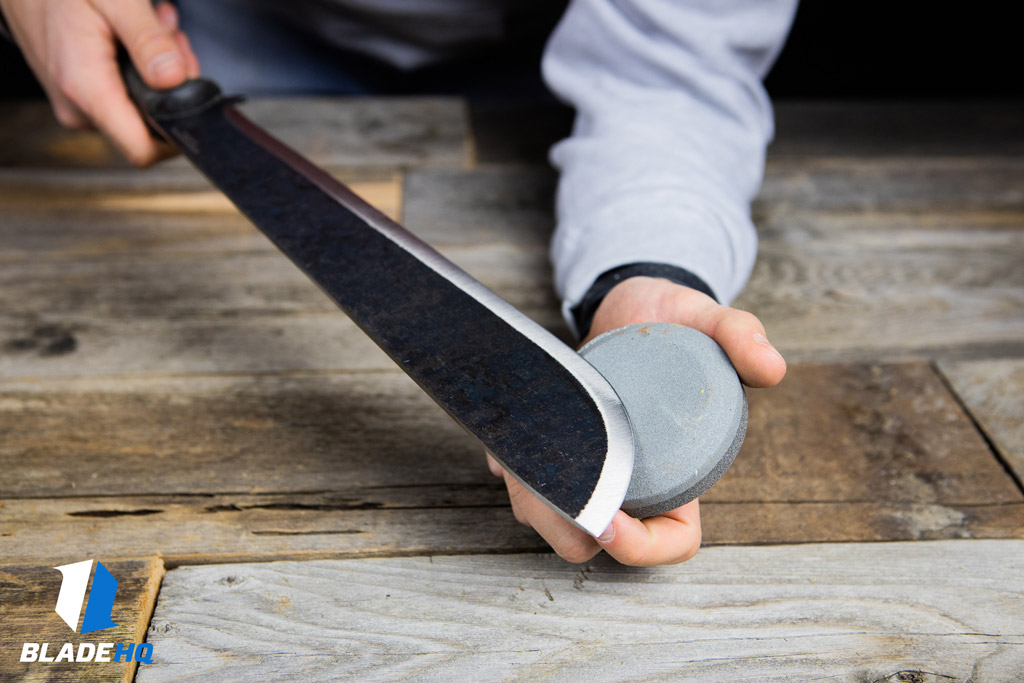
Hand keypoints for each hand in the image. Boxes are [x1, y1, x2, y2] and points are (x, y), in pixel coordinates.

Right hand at [0, 0, 199, 165]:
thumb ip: (147, 40)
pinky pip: (125, 96)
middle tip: (172, 40)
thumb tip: (174, 79)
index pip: (144, 151)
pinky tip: (136, 38)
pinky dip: (141, 67)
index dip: (177, 130)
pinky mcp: (81, 98)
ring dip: (160, 70)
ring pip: (143, 107)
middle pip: (152, 125)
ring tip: (155, 30)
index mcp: (86, 89)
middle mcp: (80, 109)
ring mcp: (79, 106)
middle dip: (174, 83)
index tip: (189, 90)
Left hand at [487, 276, 786, 564]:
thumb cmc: (677, 320)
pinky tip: (502, 443)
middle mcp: (635, 480)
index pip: (672, 540)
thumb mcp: (712, 319)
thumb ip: (741, 338)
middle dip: (563, 522)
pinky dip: (511, 468)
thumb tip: (771, 368)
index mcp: (680, 469)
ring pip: (555, 516)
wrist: (632, 303)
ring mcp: (594, 467)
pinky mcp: (559, 448)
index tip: (609, 519)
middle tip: (538, 482)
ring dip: (530, 497)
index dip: (641, 547)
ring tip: (514, 457)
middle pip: (597, 539)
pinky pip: (529, 480)